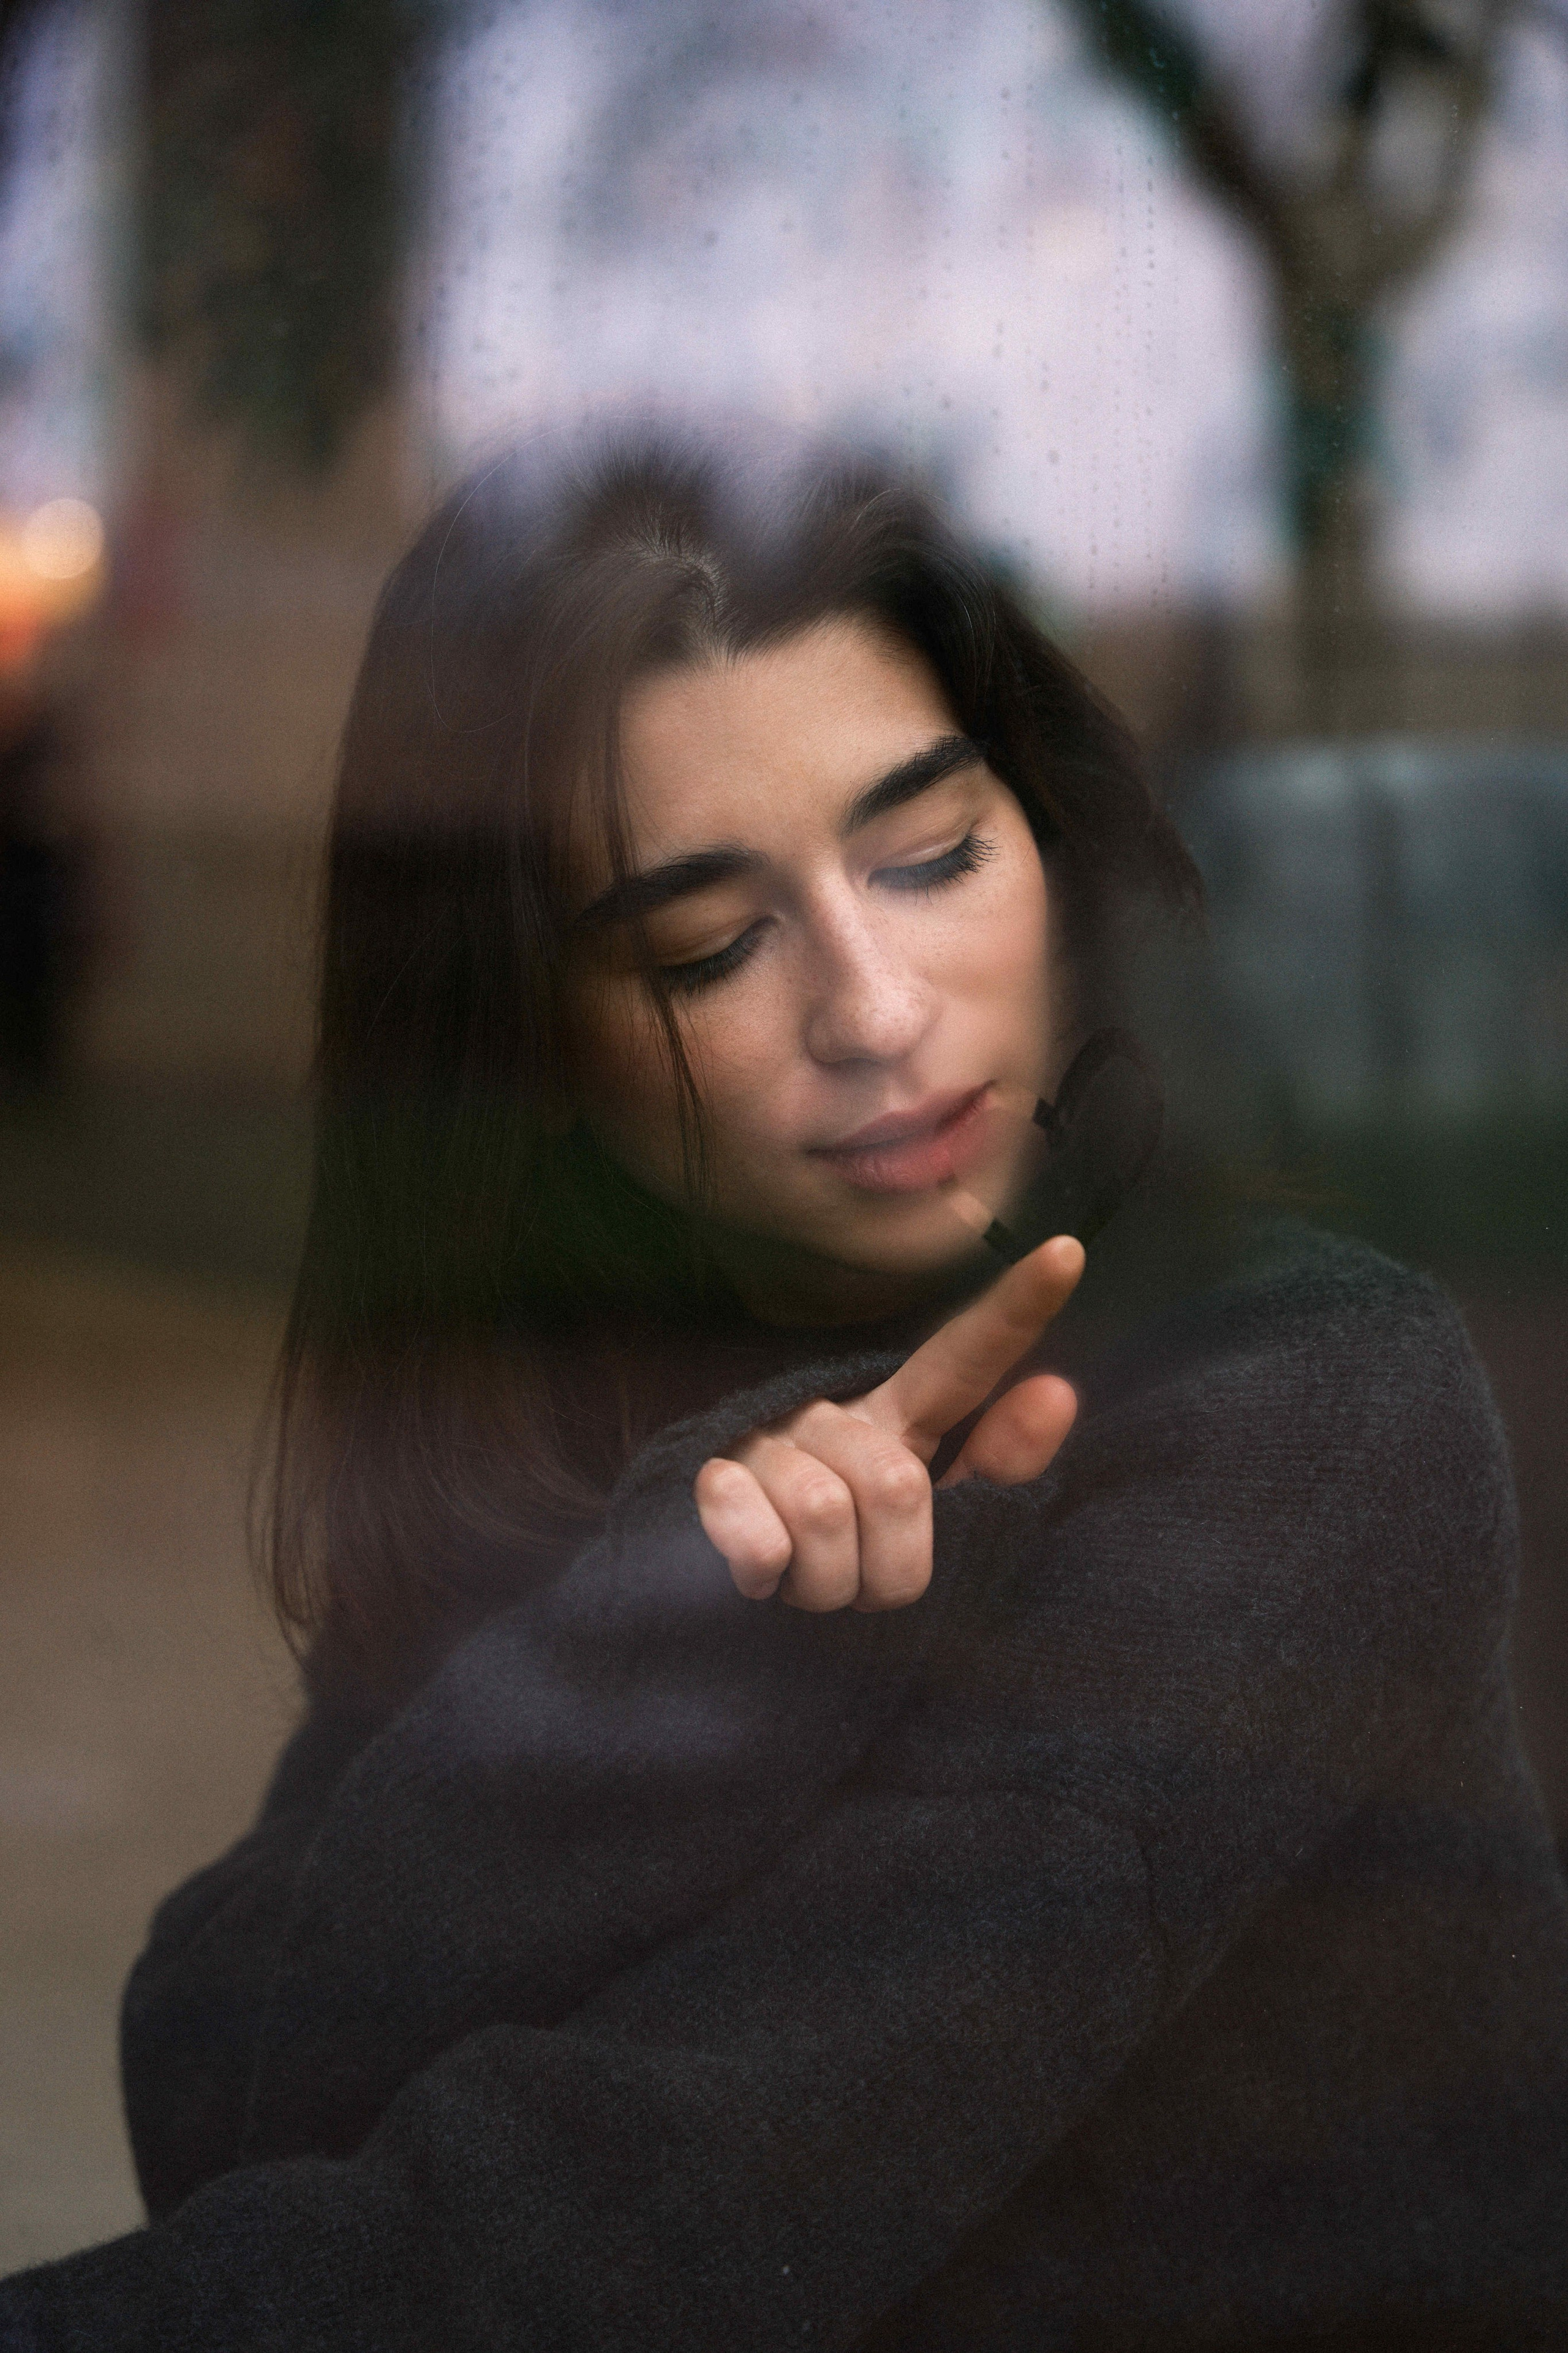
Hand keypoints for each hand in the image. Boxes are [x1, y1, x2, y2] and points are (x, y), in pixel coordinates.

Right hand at [695, 1234, 1083, 1612]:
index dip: (1015, 1311)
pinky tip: (758, 1573)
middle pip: (897, 1486)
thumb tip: (1059, 1390)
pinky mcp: (707, 1474)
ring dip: (828, 1585)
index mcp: (901, 1414)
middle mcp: (832, 1409)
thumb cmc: (850, 1555)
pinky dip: (767, 1576)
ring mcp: (765, 1438)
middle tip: (857, 1581)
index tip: (1068, 1254)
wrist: (727, 1591)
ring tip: (809, 1579)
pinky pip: (761, 1539)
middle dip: (887, 1568)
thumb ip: (1000, 1463)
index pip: (964, 1359)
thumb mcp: (933, 1517)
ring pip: (826, 1517)